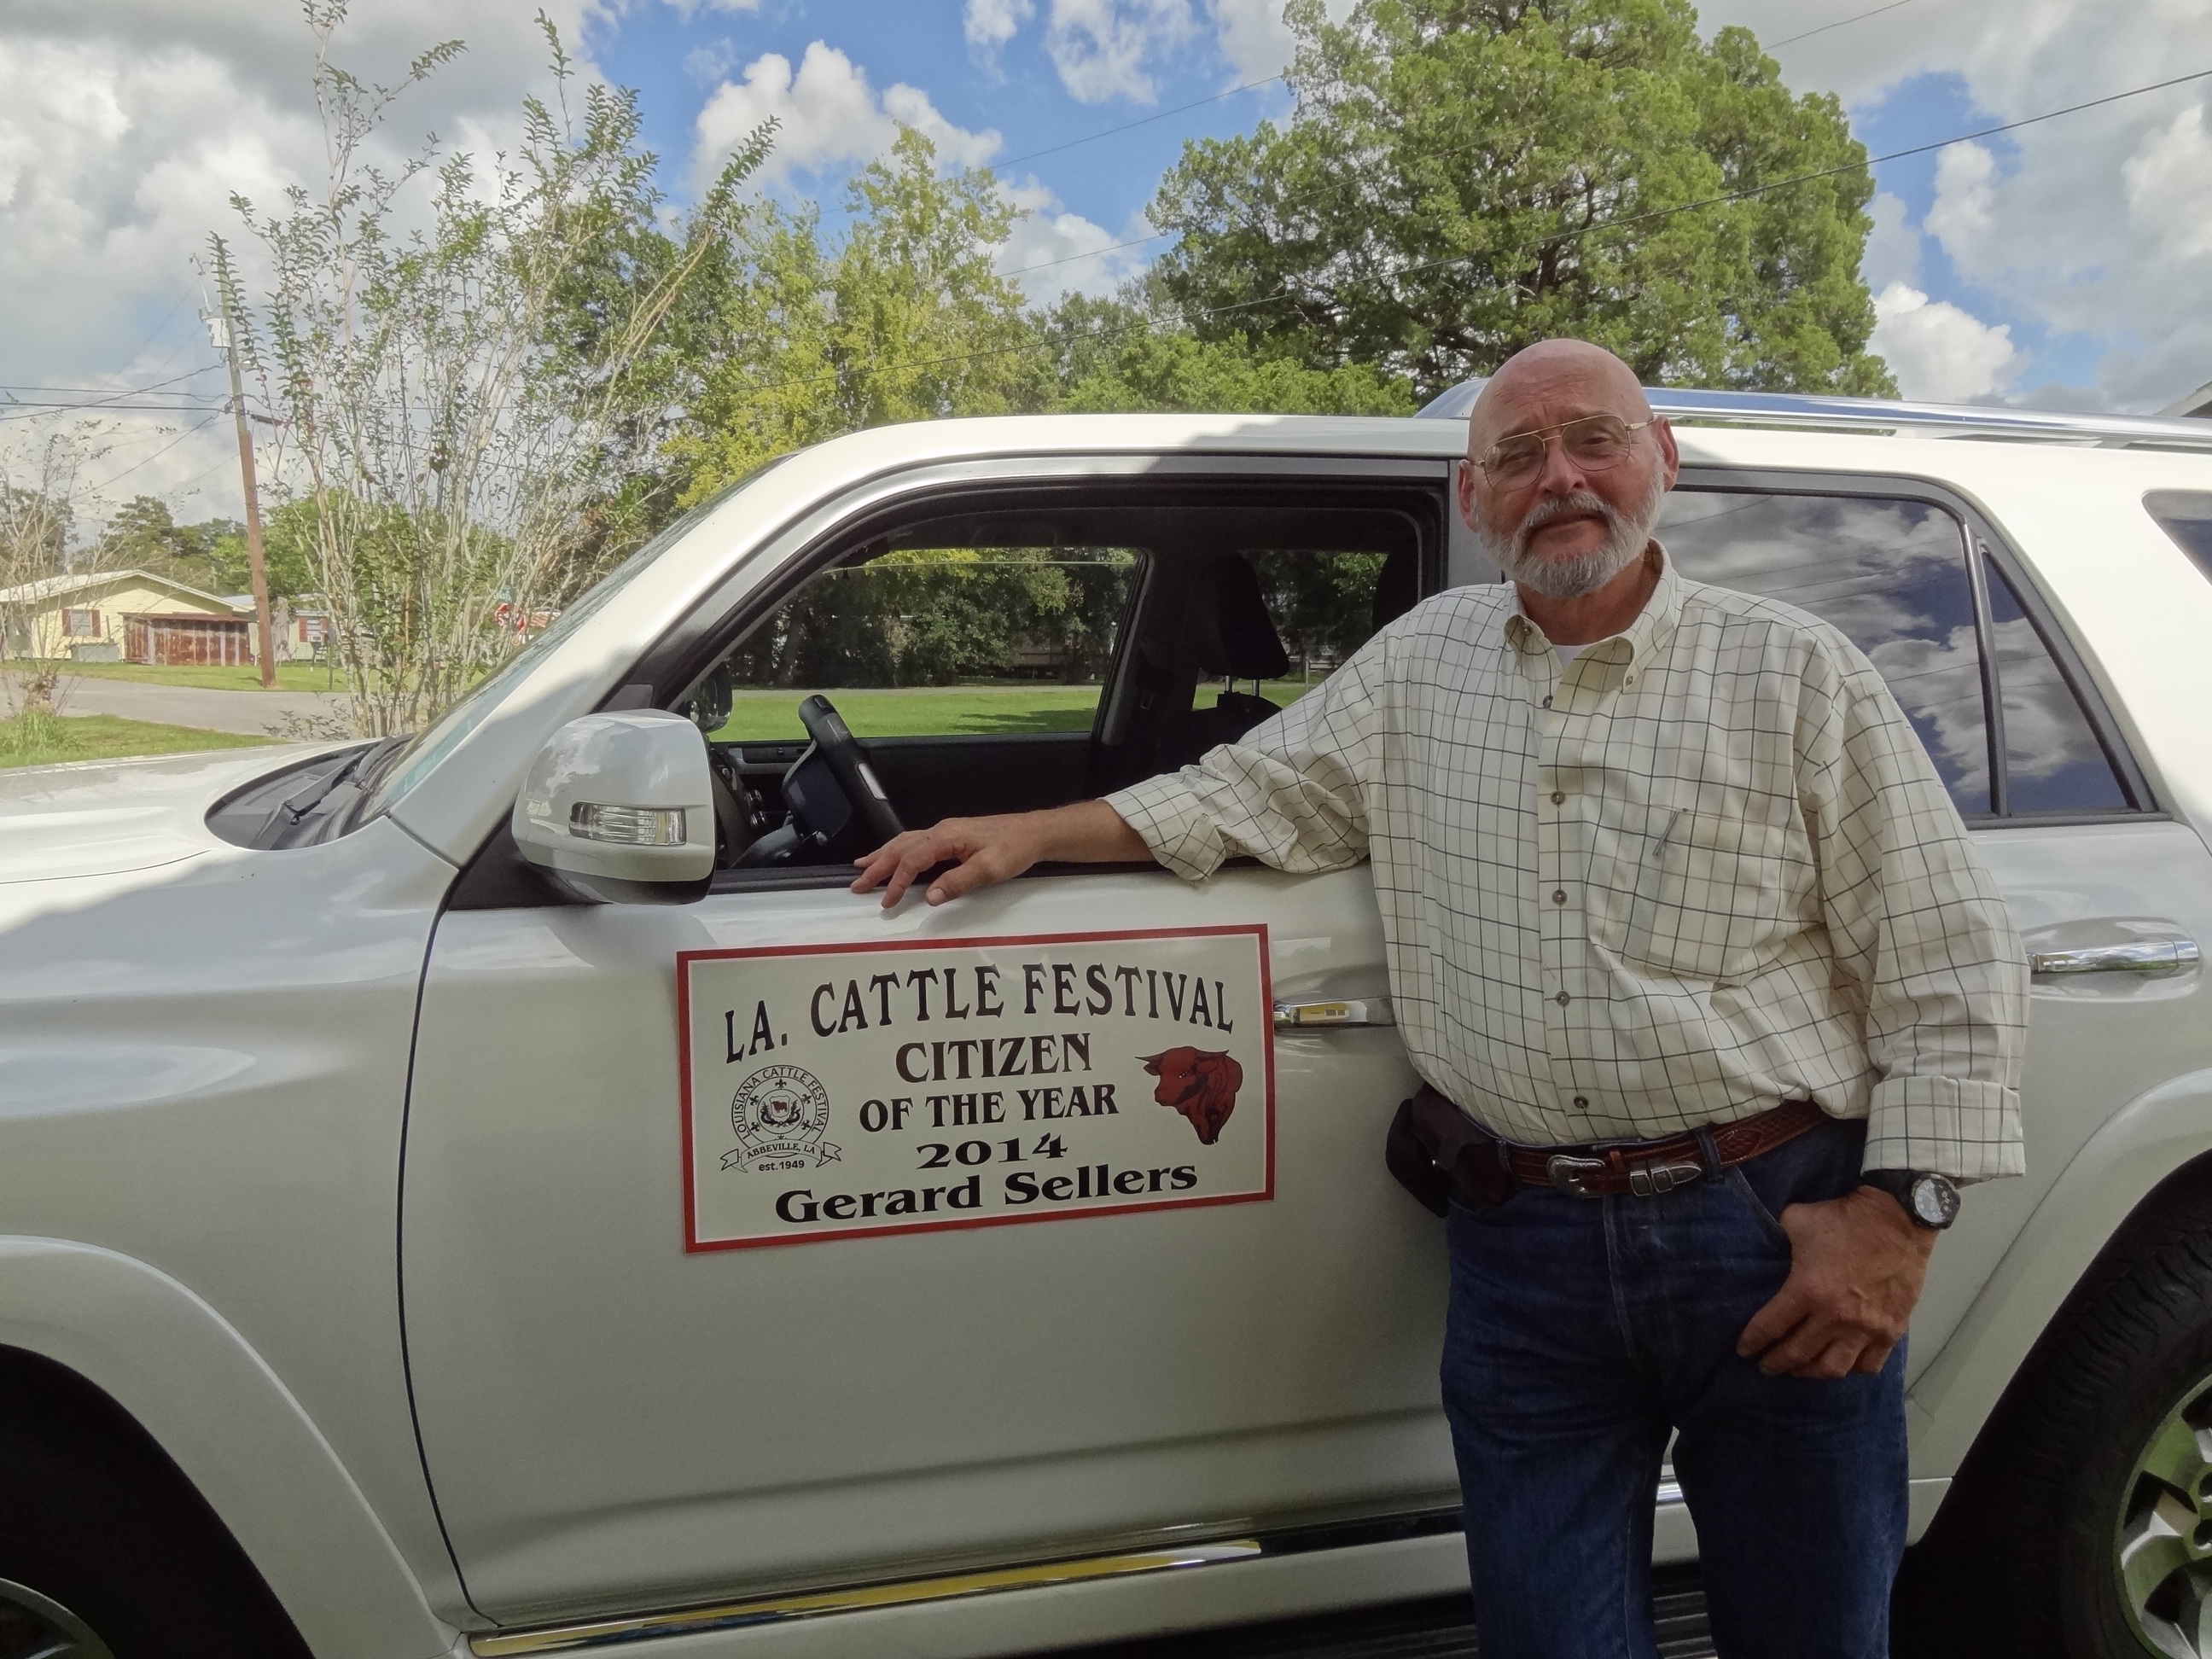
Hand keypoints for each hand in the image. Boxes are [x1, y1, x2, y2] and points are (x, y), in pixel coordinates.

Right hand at [850, 801, 1148, 908]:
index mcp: (947, 837)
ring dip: (883, 856)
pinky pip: (916, 842)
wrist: (1034, 834)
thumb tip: (931, 897)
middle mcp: (941, 831)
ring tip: (862, 867)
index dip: (897, 881)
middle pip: (901, 847)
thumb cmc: (1015, 848)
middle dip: (878, 865)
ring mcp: (945, 832)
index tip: (886, 900)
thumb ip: (959, 882)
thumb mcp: (990, 869)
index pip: (913, 859)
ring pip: (905, 842)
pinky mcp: (951, 837)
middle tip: (858, 884)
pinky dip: (898, 850)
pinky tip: (894, 856)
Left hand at [1735, 1186, 1937, 1378]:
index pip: (1770, 1326)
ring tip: (1798, 1370)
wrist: (1898, 1219)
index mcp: (1807, 1290)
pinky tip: (1840, 1364)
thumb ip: (1778, 1238)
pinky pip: (1869, 1364)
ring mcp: (1865, 1328)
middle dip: (1776, 1363)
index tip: (1744, 1350)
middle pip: (1797, 1354)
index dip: (1753, 1341)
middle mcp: (1834, 1317)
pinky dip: (1852, 1369)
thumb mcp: (1797, 1220)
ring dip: (1810, 1373)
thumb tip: (1768, 1244)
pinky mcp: (1891, 1331)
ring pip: (1832, 1368)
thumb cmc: (1844, 1218)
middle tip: (1765, 1366)